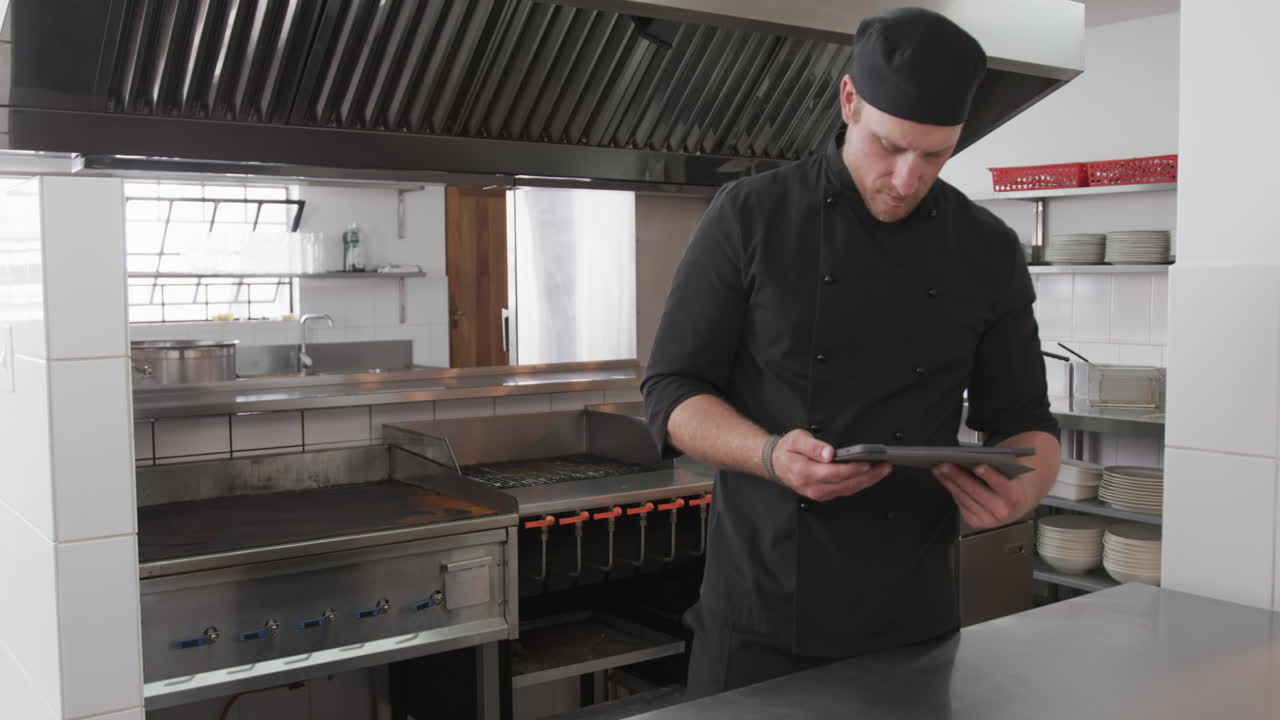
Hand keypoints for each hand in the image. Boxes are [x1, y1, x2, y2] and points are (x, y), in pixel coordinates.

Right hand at [771, 430, 891, 501]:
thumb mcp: (797, 439)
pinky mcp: (824, 494)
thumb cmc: (787, 451)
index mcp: (806, 473)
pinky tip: (870, 476)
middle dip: (868, 476)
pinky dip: (859, 484)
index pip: (835, 473)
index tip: (868, 463)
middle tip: (884, 466)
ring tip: (883, 470)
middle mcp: (813, 487)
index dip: (853, 469)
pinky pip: (845, 491)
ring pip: (848, 489)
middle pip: (846, 484)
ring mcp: (819, 493)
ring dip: (868, 481)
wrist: (776, 463)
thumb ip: (813, 447)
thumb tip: (829, 453)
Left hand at [933, 463, 1026, 529]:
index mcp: (1015, 496)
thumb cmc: (1011, 482)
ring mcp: (989, 519)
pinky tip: (945, 480)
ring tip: (939, 470)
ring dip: (949, 483)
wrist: (1018, 503)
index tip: (977, 466)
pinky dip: (952, 491)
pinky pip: (961, 504)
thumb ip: (998, 464)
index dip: (990, 476)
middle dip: (958, 477)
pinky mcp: (977, 522)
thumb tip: (973, 457)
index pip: (1003, 485)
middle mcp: (1002, 511)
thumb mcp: (1010, 471)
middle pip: (977, 492)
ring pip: (965, 498)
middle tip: (945, 465)